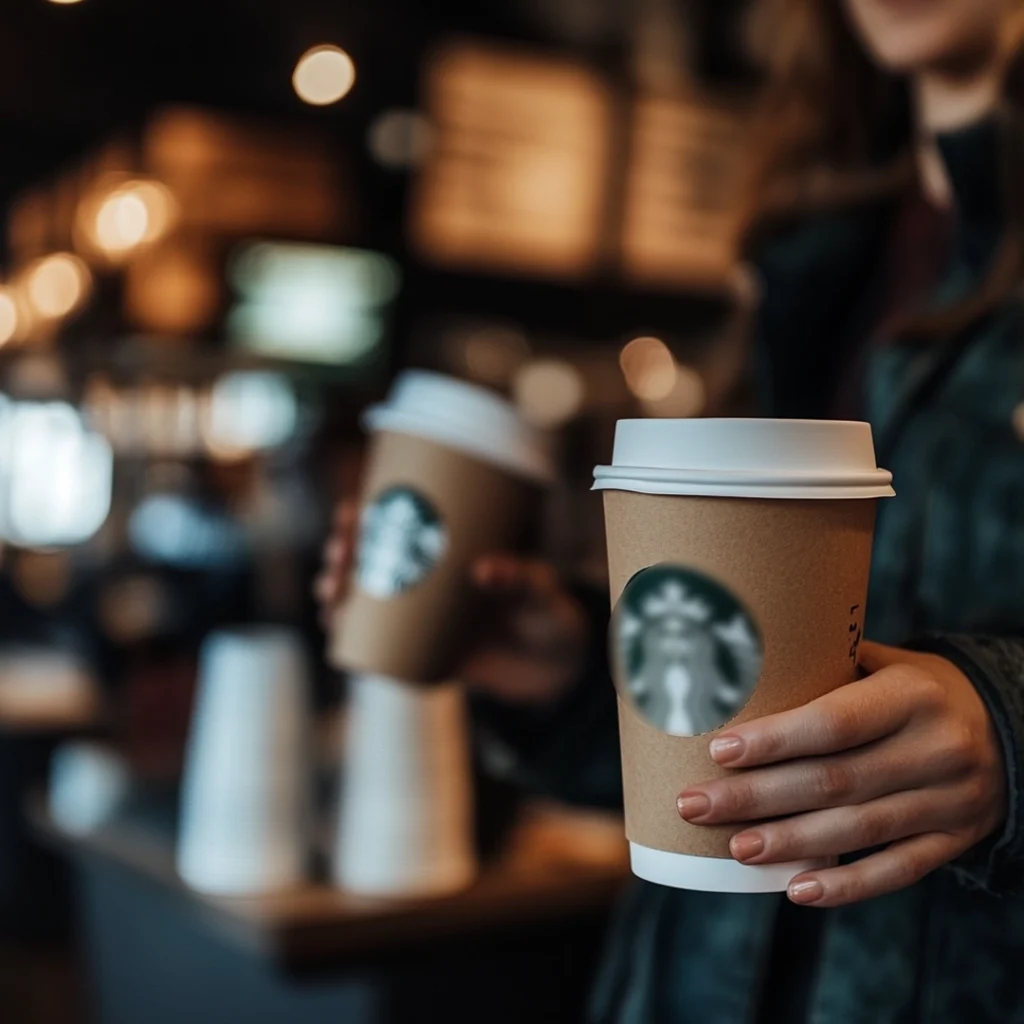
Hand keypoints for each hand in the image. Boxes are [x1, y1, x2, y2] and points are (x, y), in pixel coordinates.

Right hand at [314, 500, 588, 704]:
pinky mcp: (425, 656)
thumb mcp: (539, 590)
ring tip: (330, 590)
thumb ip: (518, 579)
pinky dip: (351, 639)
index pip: (399, 528)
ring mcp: (422, 622)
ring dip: (337, 594)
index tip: (349, 508)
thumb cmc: (549, 614)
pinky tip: (333, 630)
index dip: (365, 518)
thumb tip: (483, 571)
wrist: (557, 667)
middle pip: (369, 563)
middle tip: (340, 550)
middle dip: (342, 554)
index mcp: (449, 554)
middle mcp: (428, 584)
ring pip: (364, 603)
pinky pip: (379, 648)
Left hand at [677, 641, 1006, 906]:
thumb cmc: (918, 688)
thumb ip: (825, 664)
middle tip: (695, 804)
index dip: (776, 740)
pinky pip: (898, 870)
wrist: (1009, 727)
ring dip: (790, 843)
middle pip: (835, 781)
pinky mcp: (954, 840)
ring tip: (734, 847)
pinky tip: (797, 890)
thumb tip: (735, 659)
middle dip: (757, 797)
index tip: (719, 750)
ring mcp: (949, 801)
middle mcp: (936, 749)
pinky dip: (847, 885)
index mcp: (913, 696)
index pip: (835, 722)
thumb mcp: (886, 663)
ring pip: (859, 829)